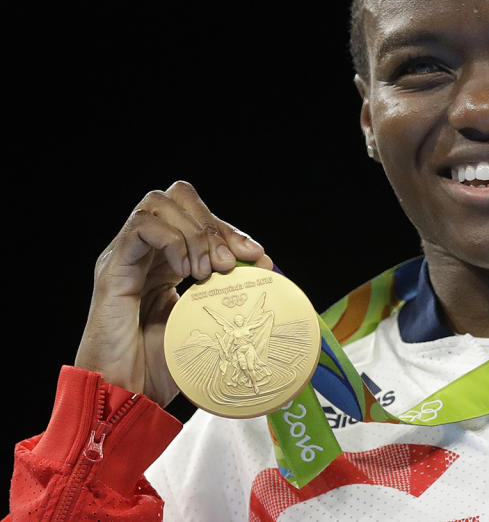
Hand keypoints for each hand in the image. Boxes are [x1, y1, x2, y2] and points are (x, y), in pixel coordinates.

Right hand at [75, 180, 272, 406]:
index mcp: (166, 261)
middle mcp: (144, 252)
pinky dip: (173, 240)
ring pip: (160, 204)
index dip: (230, 231)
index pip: (199, 218)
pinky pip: (142, 227)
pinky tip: (187, 272)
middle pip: (180, 199)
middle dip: (214, 225)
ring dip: (195, 232)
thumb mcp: (207, 323)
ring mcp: (126, 257)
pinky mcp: (112, 268)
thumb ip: (232, 293)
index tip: (256, 256)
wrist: (125, 397)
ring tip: (208, 271)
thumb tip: (267, 266)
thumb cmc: (161, 369)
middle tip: (229, 263)